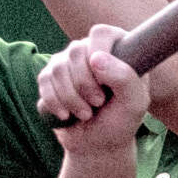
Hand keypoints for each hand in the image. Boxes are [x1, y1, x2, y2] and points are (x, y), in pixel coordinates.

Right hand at [31, 29, 149, 152]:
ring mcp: (68, 62)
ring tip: (85, 114)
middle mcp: (90, 50)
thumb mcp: (134, 104)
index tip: (105, 83)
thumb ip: (125, 78)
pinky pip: (43, 81)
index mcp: (117, 49)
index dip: (99, 55)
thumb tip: (95, 58)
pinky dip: (55, 103)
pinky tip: (67, 115)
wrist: (97, 144)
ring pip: (57, 68)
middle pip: (75, 51)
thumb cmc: (120, 122)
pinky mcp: (50, 77)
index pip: (100, 33)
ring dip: (71, 98)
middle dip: (85, 84)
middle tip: (98, 103)